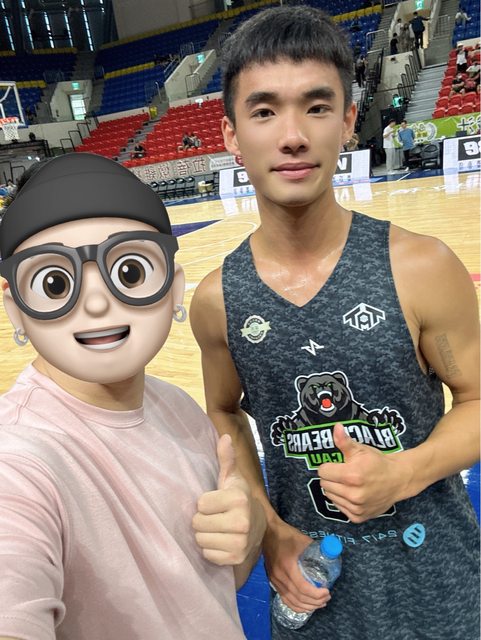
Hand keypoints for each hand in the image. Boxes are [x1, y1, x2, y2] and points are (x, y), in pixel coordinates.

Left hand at [193, 434, 263, 565]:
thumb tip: (225, 437)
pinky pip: (208, 555)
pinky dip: (211, 550)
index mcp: (238, 499)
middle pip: (198, 524)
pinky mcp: (236, 558)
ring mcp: (240, 543)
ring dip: (205, 536)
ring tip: (217, 529)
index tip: (216, 502)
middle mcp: (241, 522)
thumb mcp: (232, 478)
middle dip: (203, 520)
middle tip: (215, 517)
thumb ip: (226, 459)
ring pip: (201, 541)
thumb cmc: (239, 499)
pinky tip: (221, 542)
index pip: (200, 504)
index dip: (205, 503)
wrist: (258, 527)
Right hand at [263, 519, 330, 612]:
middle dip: (315, 601)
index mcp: (288, 566)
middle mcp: (280, 577)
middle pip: (299, 597)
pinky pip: (285, 599)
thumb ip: (317, 548)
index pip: (303, 588)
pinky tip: (305, 606)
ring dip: (307, 606)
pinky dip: (296, 606)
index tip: (327, 591)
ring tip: (319, 603)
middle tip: (327, 597)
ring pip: (292, 601)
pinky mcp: (272, 581)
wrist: (267, 532)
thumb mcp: (303, 540)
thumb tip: (330, 555)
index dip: (316, 594)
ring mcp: (275, 580)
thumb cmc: (286, 535)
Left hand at [318, 423, 406, 521]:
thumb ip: (344, 441)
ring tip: (348, 483)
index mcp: (351, 475)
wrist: (398, 479)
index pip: (322, 472)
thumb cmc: (377, 462)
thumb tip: (336, 427)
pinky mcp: (358, 517)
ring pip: (330, 496)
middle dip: (331, 477)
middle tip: (343, 473)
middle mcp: (353, 494)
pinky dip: (342, 500)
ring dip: (335, 489)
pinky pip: (339, 507)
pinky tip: (353, 493)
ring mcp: (356, 507)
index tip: (337, 464)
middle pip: (324, 484)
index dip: (329, 466)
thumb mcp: (361, 449)